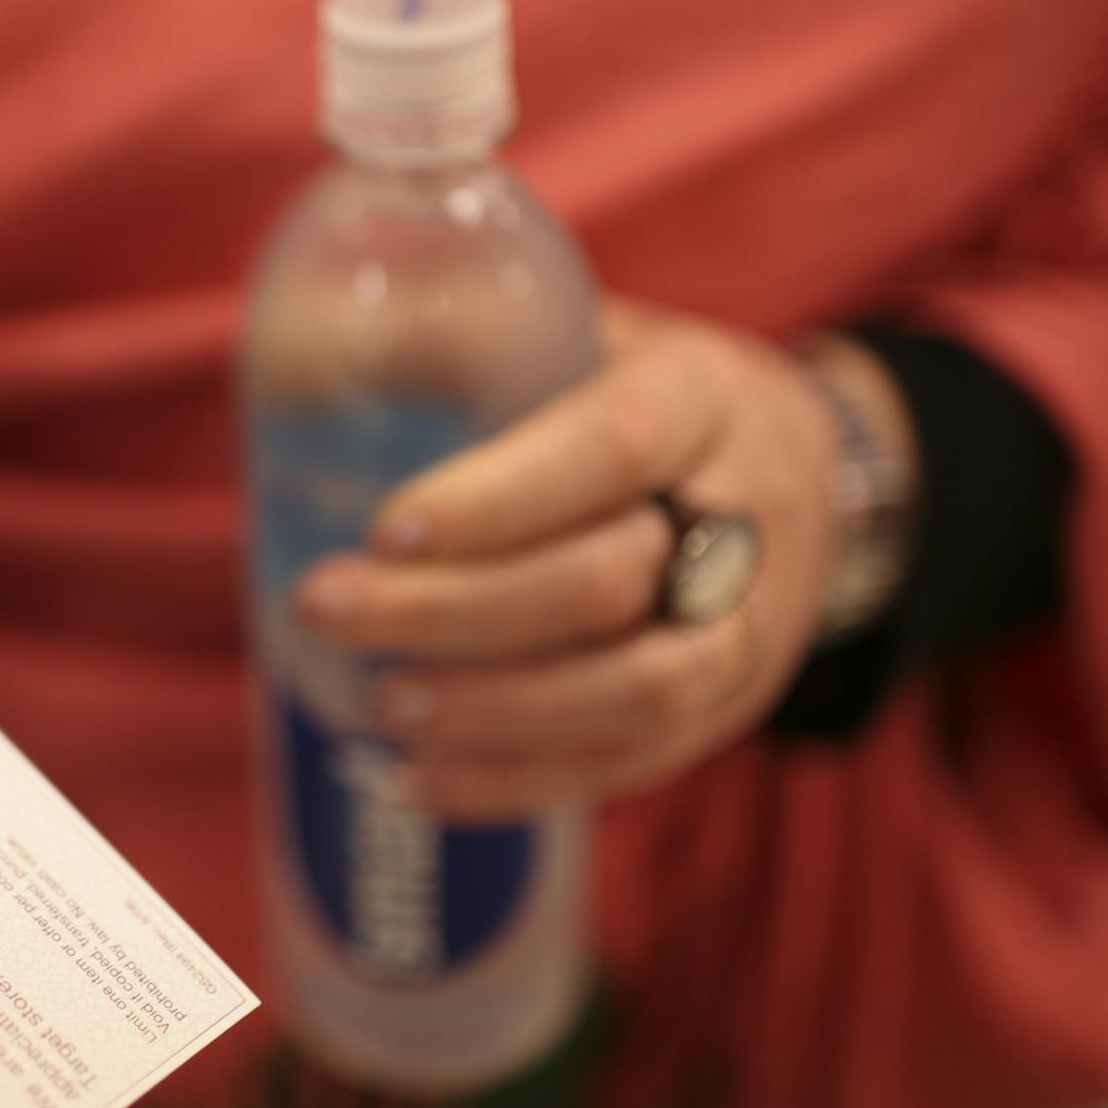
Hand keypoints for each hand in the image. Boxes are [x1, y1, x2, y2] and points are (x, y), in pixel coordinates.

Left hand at [294, 300, 879, 819]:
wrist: (805, 467)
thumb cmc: (643, 390)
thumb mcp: (585, 325)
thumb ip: (473, 333)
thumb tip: (302, 361)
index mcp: (702, 398)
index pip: (609, 448)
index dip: (498, 498)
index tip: (383, 528)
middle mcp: (747, 515)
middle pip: (606, 582)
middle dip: (454, 610)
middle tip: (326, 608)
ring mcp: (751, 624)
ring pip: (634, 689)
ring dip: (492, 711)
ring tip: (378, 704)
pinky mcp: (730, 707)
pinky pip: (633, 763)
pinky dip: (519, 782)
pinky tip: (419, 781)